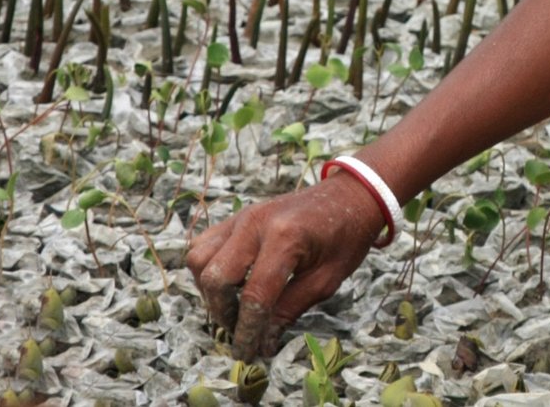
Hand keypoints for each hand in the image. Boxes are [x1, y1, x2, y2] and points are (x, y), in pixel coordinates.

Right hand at [186, 172, 385, 359]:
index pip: (255, 296)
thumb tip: (262, 342)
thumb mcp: (327, 279)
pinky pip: (204, 244)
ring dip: (211, 291)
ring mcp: (242, 216)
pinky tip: (230, 283)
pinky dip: (208, 269)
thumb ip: (291, 309)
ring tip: (234, 307)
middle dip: (224, 313)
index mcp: (286, 238)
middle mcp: (256, 223)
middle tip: (242, 331)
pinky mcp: (237, 216)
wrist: (349, 195)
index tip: (247, 354)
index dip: (248, 331)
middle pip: (216, 278)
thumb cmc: (346, 236)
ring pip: (200, 260)